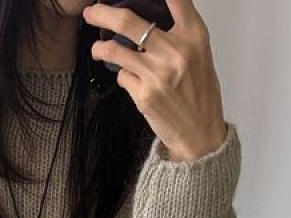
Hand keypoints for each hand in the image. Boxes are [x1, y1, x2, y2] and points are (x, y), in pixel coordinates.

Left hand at [82, 0, 227, 161]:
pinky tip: (129, 79)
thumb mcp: (199, 55)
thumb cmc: (199, 94)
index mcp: (194, 36)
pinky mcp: (143, 95)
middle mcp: (175, 51)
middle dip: (103, 13)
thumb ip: (179, 35)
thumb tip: (151, 19)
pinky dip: (121, 75)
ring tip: (97, 49)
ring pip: (115, 50)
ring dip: (100, 48)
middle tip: (91, 12)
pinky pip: (121, 76)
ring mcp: (156, 74)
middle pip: (129, 21)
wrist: (199, 132)